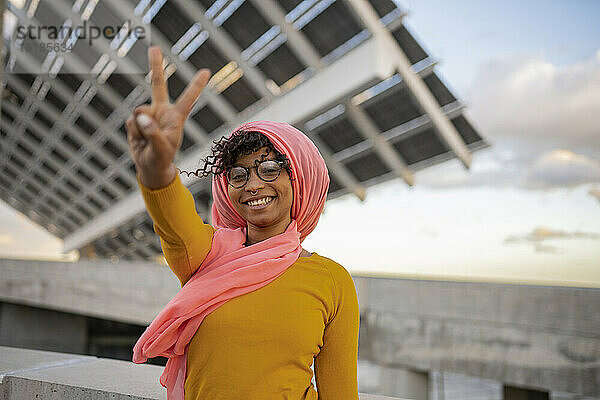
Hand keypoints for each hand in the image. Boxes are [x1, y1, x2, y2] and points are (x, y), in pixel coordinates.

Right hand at [126, 46, 210, 188]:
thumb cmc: (161, 159)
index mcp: (176, 118)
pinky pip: (131, 122)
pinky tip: (139, 140)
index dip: (196, 85)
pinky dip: (133, 133)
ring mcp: (148, 115)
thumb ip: (153, 133)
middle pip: (158, 85)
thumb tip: (141, 117)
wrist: (149, 167)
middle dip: (155, 66)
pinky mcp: (136, 120)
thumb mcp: (161, 150)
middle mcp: (162, 112)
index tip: (207, 71)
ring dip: (140, 129)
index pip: (188, 99)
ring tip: (147, 141)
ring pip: (139, 111)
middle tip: (154, 48)